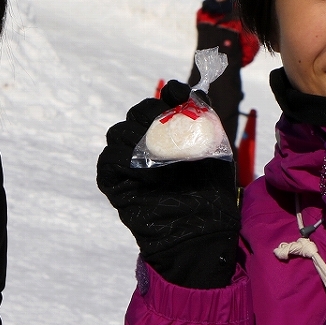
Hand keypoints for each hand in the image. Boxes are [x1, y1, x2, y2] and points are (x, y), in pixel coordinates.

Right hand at [97, 80, 239, 288]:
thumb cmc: (213, 192)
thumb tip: (196, 93)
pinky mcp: (117, 185)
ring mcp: (129, 166)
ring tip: (158, 148)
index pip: (158, 104)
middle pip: (135, 115)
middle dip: (150, 112)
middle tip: (166, 121)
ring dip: (136, 134)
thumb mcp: (217, 150)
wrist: (204, 231)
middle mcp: (145, 146)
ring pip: (118, 133)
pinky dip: (123, 159)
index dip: (167, 95)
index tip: (178, 93)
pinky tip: (146, 168)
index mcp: (168, 135)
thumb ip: (205, 121)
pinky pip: (108, 163)